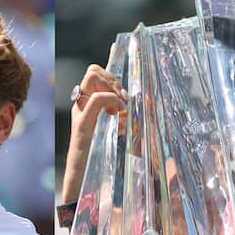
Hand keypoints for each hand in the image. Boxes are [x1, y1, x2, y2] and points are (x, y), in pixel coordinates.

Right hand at [62, 47, 128, 203]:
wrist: (83, 188)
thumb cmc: (103, 168)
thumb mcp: (123, 143)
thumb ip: (133, 130)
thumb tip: (153, 128)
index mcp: (90, 108)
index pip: (97, 76)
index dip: (110, 60)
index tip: (119, 45)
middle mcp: (82, 107)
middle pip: (93, 70)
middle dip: (113, 78)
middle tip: (125, 101)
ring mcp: (80, 114)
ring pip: (92, 76)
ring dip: (112, 87)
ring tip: (122, 111)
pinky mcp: (82, 125)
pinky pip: (97, 99)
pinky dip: (111, 101)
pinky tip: (120, 119)